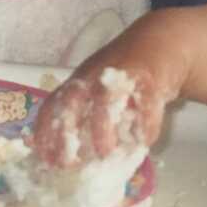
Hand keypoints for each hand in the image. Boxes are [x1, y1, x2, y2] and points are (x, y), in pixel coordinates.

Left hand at [32, 64, 169, 167]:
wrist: (161, 42)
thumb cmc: (126, 74)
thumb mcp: (98, 90)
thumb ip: (85, 118)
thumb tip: (68, 158)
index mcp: (78, 81)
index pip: (52, 105)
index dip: (45, 134)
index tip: (46, 161)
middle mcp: (94, 76)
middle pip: (71, 100)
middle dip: (66, 134)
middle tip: (71, 164)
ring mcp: (121, 75)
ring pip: (104, 99)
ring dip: (102, 130)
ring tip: (105, 154)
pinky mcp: (150, 79)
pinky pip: (144, 104)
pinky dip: (143, 126)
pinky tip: (142, 141)